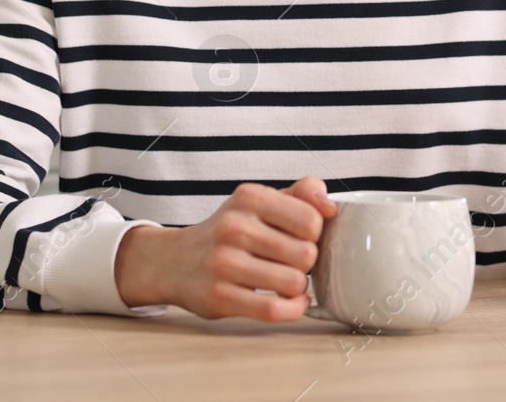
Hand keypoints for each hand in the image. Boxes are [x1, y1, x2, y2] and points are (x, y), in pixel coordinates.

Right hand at [114, 174, 335, 319]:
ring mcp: (224, 263)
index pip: (311, 219)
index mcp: (249, 197)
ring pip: (293, 282)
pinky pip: (273, 309)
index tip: (303, 238)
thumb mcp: (258, 202)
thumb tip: (330, 205)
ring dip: (298, 286)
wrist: (175, 261)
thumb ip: (300, 194)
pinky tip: (292, 302)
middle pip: (306, 254)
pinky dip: (292, 309)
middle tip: (293, 262)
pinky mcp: (219, 296)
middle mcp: (234, 227)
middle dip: (308, 263)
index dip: (316, 233)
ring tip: (286, 280)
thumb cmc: (229, 232)